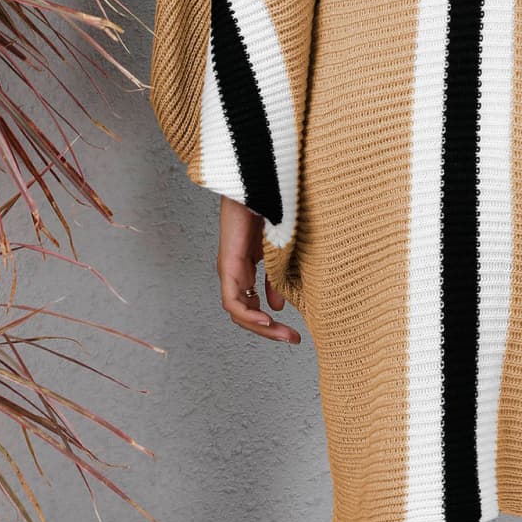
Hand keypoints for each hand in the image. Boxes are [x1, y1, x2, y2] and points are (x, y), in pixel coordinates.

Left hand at [217, 196, 301, 343]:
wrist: (255, 182)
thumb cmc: (266, 209)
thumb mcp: (276, 252)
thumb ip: (274, 279)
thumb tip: (278, 305)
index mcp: (244, 269)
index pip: (251, 306)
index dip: (269, 323)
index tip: (293, 334)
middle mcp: (232, 273)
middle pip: (244, 314)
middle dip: (268, 330)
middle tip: (291, 339)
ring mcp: (228, 269)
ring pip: (237, 311)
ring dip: (259, 326)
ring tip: (282, 333)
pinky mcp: (228, 262)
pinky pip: (232, 299)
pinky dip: (248, 313)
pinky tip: (266, 317)